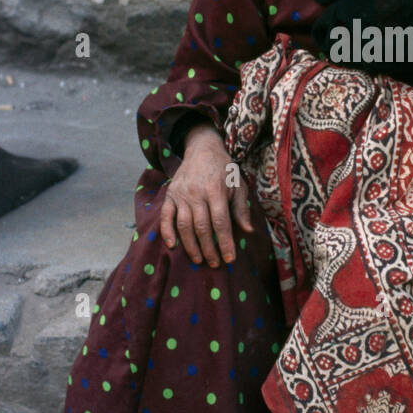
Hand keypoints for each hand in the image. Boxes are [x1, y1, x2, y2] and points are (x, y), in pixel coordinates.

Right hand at [159, 121, 253, 266]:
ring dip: (191, 246)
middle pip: (202, 227)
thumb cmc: (224, 169)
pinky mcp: (170, 195)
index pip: (221, 222)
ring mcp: (181, 194)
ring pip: (184, 226)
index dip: (225, 242)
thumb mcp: (238, 184)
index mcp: (216, 190)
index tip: (229, 259)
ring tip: (199, 259)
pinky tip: (172, 246)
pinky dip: (167, 232)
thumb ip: (241, 208)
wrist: (202, 149)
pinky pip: (165, 216)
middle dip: (209, 249)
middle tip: (215, 264)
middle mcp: (197, 193)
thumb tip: (248, 231)